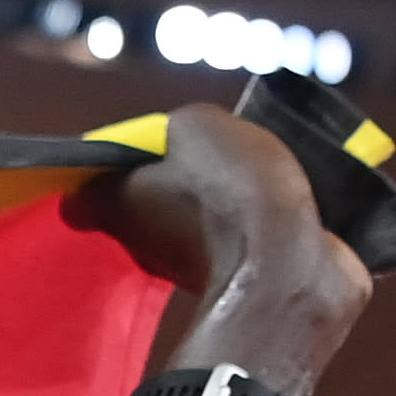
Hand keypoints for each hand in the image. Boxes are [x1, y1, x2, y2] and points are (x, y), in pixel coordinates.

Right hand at [85, 108, 368, 387]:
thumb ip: (91, 196)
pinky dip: (254, 250)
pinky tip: (234, 275)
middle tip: (156, 235)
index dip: (139, 170)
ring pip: (242, 197)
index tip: (125, 203)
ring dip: (220, 224)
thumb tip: (73, 203)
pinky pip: (275, 233)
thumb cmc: (191, 219)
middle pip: (206, 165)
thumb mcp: (116, 204)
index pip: (162, 138)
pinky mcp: (323, 223)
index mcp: (206, 120)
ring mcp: (296, 177)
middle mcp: (256, 137)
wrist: (274, 265)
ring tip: (196, 262)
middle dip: (184, 196)